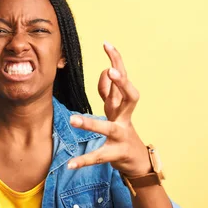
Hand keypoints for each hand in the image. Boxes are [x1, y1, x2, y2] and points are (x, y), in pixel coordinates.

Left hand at [68, 42, 150, 176]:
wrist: (137, 161)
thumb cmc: (123, 131)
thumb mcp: (116, 109)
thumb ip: (109, 92)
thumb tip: (104, 71)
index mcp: (123, 105)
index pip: (121, 78)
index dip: (116, 60)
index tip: (107, 43)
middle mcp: (125, 117)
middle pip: (130, 97)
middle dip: (122, 83)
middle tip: (111, 70)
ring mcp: (122, 136)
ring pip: (108, 128)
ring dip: (91, 124)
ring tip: (73, 120)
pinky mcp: (116, 154)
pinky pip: (98, 156)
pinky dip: (83, 160)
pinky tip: (69, 164)